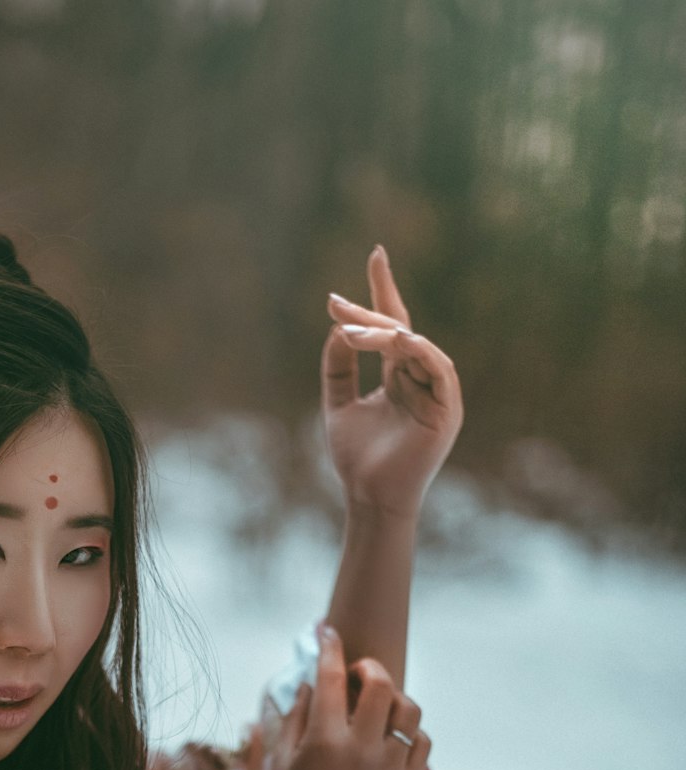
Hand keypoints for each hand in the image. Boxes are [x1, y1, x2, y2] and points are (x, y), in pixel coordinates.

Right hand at [268, 623, 430, 769]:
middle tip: (356, 674)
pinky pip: (422, 743)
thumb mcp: (280, 764)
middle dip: (369, 667)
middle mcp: (361, 750)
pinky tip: (391, 736)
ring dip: (394, 698)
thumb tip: (309, 682)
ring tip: (376, 705)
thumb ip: (295, 718)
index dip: (328, 647)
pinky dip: (409, 732)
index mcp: (324, 742)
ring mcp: (389, 769)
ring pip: (409, 711)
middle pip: (381, 684)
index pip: (331, 677)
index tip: (327, 633)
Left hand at [321, 246, 462, 519]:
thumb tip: (339, 327)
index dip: (384, 290)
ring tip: (351, 333)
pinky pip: (438, 367)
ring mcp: (437, 393)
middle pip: (401, 331)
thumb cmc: (357, 460)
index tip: (376, 254)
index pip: (395, 324)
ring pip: (416, 346)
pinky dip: (419, 350)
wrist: (370, 499)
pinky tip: (396, 341)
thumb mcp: (338, 404)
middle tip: (337, 305)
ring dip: (384, 335)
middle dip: (371, 312)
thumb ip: (338, 366)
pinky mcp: (448, 408)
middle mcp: (421, 379)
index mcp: (400, 377)